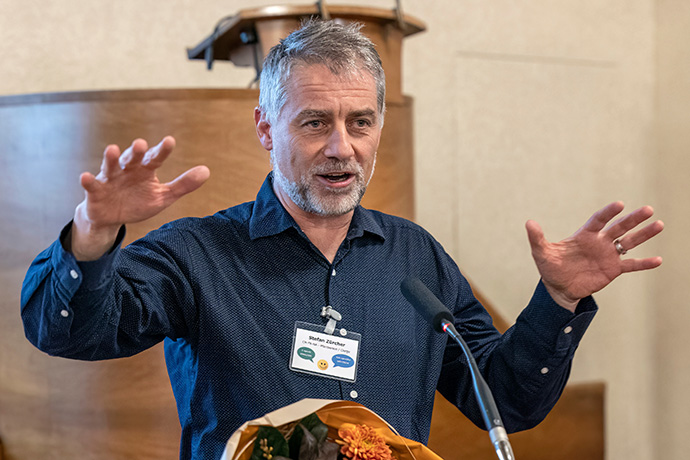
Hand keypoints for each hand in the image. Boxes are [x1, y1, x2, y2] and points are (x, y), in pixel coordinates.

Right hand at [70, 136, 209, 259]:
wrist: (112, 217)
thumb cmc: (138, 201)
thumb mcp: (163, 196)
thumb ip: (183, 185)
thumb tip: (207, 171)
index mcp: (145, 170)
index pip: (155, 158)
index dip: (162, 151)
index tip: (170, 141)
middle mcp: (128, 170)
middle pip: (133, 158)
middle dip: (137, 151)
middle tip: (142, 144)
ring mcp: (110, 179)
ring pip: (111, 166)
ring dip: (111, 158)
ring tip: (113, 149)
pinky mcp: (95, 191)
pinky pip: (92, 184)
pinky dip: (88, 181)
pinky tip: (85, 176)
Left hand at [526, 201, 663, 311]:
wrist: (559, 288)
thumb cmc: (550, 268)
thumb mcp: (542, 253)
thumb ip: (537, 238)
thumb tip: (529, 223)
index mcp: (584, 235)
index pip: (598, 220)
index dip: (608, 213)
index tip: (619, 204)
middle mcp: (599, 242)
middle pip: (619, 227)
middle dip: (633, 219)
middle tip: (648, 209)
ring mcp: (608, 255)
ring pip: (629, 242)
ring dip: (644, 235)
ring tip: (659, 225)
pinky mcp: (613, 270)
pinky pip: (631, 265)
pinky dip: (644, 263)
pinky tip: (658, 260)